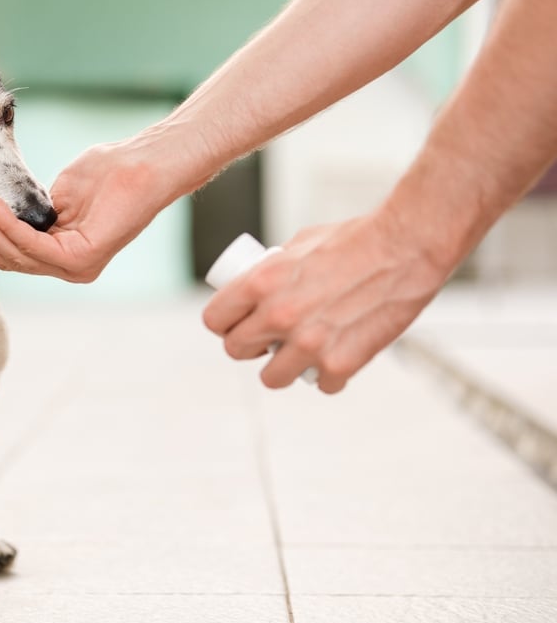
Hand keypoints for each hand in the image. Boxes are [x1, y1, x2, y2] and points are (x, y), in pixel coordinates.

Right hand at [0, 141, 174, 282]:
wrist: (143, 165)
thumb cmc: (108, 173)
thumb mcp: (58, 195)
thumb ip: (32, 212)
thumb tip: (2, 214)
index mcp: (64, 257)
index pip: (13, 256)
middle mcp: (70, 269)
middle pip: (10, 260)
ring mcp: (77, 268)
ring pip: (18, 254)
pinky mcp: (83, 258)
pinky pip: (35, 245)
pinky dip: (9, 226)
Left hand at [202, 211, 450, 393]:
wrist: (407, 246)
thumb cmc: (357, 238)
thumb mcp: (300, 244)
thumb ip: (273, 270)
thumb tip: (257, 289)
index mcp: (261, 282)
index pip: (215, 319)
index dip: (224, 323)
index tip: (235, 324)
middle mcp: (278, 315)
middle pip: (235, 350)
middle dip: (249, 346)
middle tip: (266, 340)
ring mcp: (308, 343)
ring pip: (271, 378)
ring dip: (283, 368)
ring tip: (299, 354)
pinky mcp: (340, 363)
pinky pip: (320, 384)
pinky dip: (329, 375)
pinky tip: (337, 357)